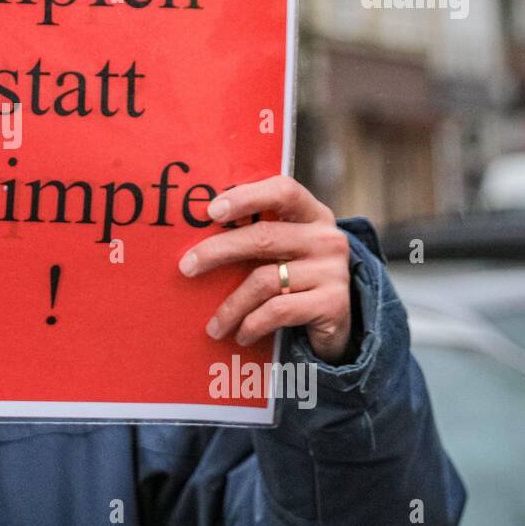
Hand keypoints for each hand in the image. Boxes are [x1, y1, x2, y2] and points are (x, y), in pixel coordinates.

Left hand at [177, 176, 353, 364]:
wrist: (338, 323)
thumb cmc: (295, 278)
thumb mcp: (283, 250)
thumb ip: (255, 234)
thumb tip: (195, 238)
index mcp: (312, 214)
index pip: (283, 190)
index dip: (246, 197)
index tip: (211, 211)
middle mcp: (326, 238)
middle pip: (263, 236)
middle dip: (217, 251)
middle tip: (186, 267)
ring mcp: (333, 270)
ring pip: (264, 280)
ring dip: (230, 306)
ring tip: (214, 326)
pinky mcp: (333, 304)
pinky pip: (278, 311)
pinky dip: (252, 324)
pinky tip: (241, 334)